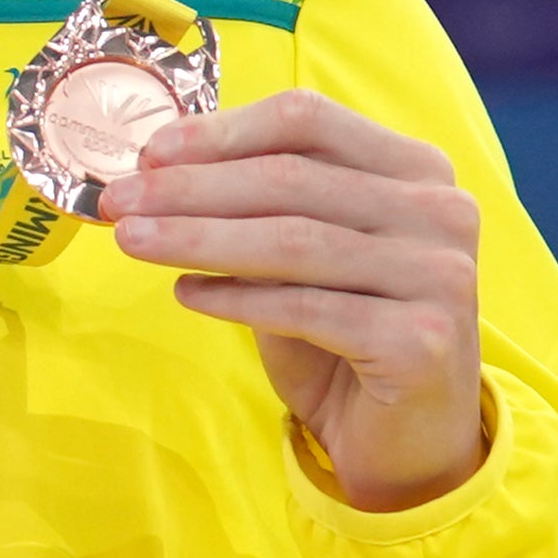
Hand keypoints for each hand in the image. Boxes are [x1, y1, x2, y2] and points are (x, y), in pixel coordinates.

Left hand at [106, 89, 486, 511]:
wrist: (407, 435)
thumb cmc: (343, 334)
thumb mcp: (299, 257)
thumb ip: (252, 208)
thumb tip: (153, 172)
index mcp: (415, 169)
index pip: (307, 122)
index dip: (220, 132)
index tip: (148, 153)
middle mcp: (441, 211)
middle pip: (291, 178)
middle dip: (190, 188)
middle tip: (115, 201)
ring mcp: (440, 275)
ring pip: (293, 241)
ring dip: (198, 238)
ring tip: (130, 241)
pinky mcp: (422, 340)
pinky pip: (306, 309)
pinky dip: (236, 299)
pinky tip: (185, 293)